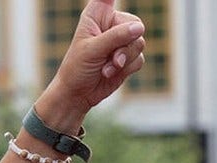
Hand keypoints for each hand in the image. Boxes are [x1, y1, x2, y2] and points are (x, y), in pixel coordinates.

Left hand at [38, 0, 147, 128]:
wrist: (78, 94)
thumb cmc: (76, 68)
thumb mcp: (92, 50)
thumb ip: (116, 37)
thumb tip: (140, 29)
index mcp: (98, 14)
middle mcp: (112, 23)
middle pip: (135, 24)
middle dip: (126, 43)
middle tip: (112, 57)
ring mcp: (121, 40)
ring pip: (140, 42)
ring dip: (125, 59)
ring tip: (108, 66)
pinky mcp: (128, 57)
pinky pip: (141, 58)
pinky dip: (128, 68)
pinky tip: (112, 72)